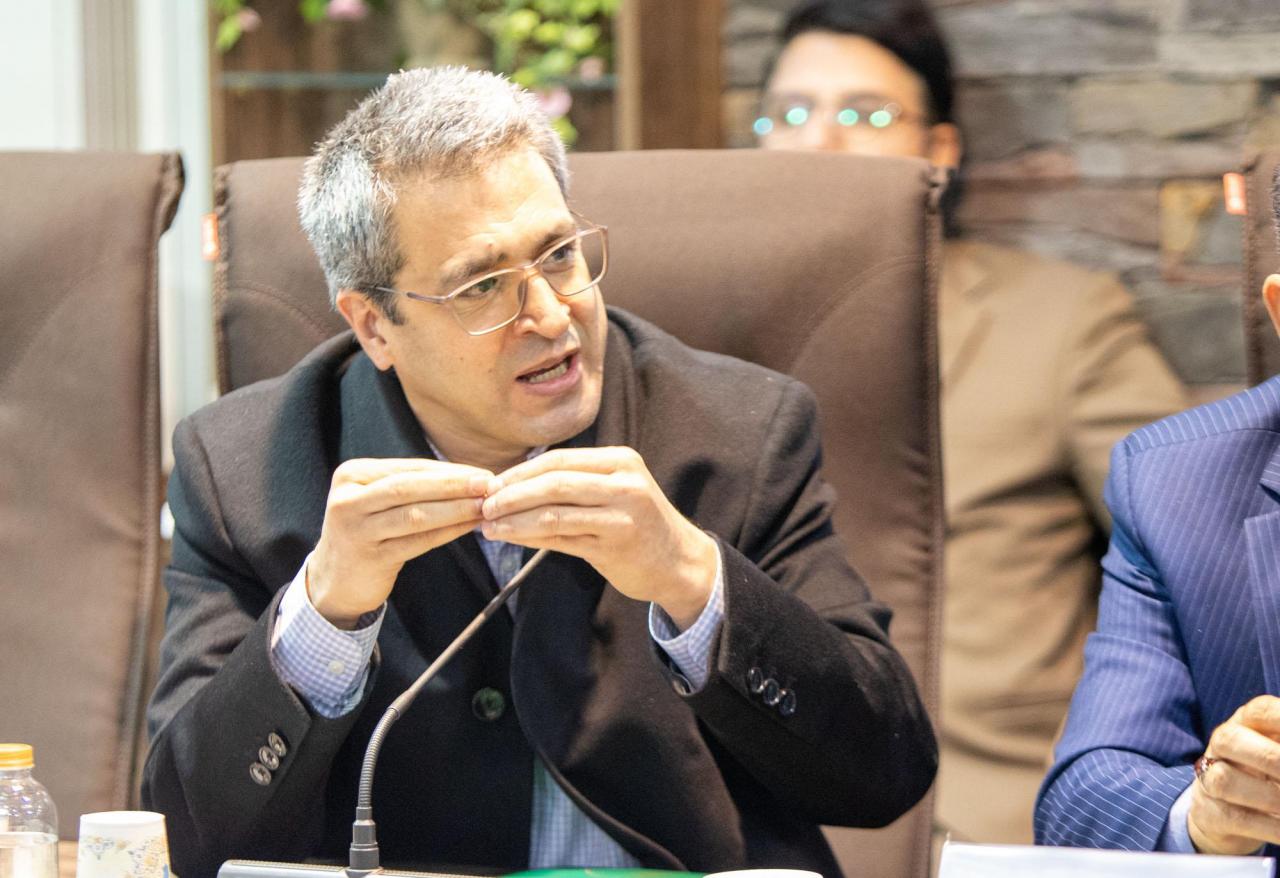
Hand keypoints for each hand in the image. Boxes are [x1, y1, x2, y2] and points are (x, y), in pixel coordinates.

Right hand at [309, 458, 491, 627]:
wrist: (334, 580)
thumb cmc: (367, 532)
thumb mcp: (377, 500)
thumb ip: (411, 485)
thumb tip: (468, 476)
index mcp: (351, 475)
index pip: (408, 469)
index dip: (448, 471)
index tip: (481, 472)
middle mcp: (348, 499)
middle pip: (410, 487)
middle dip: (454, 485)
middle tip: (489, 484)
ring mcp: (356, 530)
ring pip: (416, 515)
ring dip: (456, 509)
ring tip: (485, 506)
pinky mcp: (370, 558)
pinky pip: (417, 542)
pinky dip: (448, 532)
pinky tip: (470, 527)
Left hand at [479, 446, 717, 628]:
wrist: (679, 563)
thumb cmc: (638, 525)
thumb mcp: (613, 492)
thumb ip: (574, 483)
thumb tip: (512, 483)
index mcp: (620, 461)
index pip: (558, 460)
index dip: (519, 472)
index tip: (491, 485)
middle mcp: (624, 482)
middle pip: (554, 482)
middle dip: (512, 494)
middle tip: (485, 505)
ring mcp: (622, 513)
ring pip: (554, 511)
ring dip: (515, 519)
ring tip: (489, 526)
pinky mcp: (616, 544)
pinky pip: (562, 538)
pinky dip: (530, 537)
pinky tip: (511, 538)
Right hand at [1188, 695, 1279, 853]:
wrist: (1226, 811)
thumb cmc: (1268, 773)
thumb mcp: (1278, 750)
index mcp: (1247, 722)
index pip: (1262, 711)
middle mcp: (1222, 745)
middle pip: (1230, 740)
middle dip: (1272, 759)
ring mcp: (1210, 778)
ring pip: (1226, 780)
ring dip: (1271, 797)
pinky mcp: (1210, 813)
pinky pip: (1237, 818)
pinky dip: (1272, 827)